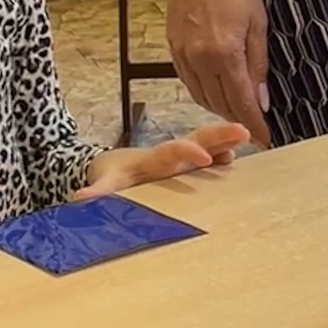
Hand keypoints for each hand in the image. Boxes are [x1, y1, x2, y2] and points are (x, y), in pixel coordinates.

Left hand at [78, 122, 249, 198]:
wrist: (110, 166)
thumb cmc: (111, 176)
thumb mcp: (104, 184)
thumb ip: (98, 190)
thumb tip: (80, 197)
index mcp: (151, 161)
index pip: (170, 154)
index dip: (187, 154)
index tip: (204, 158)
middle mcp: (169, 155)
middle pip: (195, 140)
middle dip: (218, 136)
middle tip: (241, 131)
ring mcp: (180, 158)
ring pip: (205, 143)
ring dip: (226, 139)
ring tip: (247, 134)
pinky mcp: (187, 163)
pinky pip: (208, 154)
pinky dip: (222, 152)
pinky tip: (236, 155)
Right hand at [167, 0, 271, 145]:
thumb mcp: (258, 24)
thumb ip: (258, 65)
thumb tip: (262, 100)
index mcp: (225, 54)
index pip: (241, 102)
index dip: (254, 125)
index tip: (265, 139)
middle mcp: (200, 60)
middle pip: (220, 104)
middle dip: (239, 120)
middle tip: (255, 129)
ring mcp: (183, 55)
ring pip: (201, 97)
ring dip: (220, 109)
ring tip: (238, 112)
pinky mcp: (173, 49)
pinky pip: (188, 83)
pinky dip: (203, 93)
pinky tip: (216, 92)